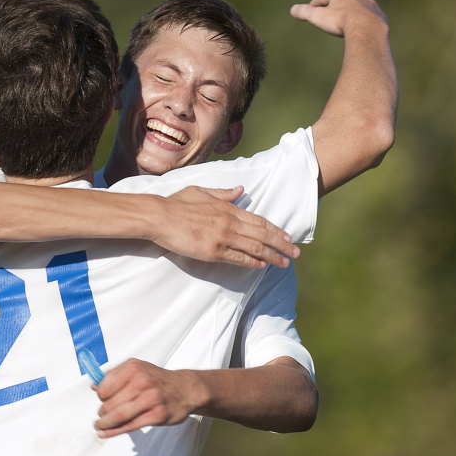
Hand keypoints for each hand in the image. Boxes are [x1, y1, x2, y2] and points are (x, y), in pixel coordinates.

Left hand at [94, 360, 205, 437]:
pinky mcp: (157, 415)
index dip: (100, 397)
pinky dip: (114, 432)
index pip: (105, 387)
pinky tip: (106, 433)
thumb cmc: (158, 380)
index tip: (101, 401)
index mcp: (133, 368)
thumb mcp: (137, 368)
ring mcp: (150, 399)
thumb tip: (94, 386)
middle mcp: (142, 381)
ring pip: (118, 416)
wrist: (185, 389)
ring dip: (104, 424)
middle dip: (102, 413)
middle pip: (110, 404)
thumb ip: (114, 376)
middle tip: (101, 417)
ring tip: (100, 426)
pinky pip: (130, 426)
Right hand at [155, 186, 299, 268]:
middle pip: (262, 235)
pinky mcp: (212, 251)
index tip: (287, 237)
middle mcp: (229, 223)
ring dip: (272, 256)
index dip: (275, 230)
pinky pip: (237, 258)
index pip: (259, 220)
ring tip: (284, 263)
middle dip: (281, 245)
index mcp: (228, 208)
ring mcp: (222, 238)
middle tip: (295, 253)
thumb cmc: (177, 203)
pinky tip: (262, 266)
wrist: (160, 216)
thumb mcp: (202, 191)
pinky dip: (252, 262)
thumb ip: (223, 193)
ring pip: (254, 248)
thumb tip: (240, 190)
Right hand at [290, 0, 387, 37]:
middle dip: (335, 5)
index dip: (315, 3)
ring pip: (358, 6)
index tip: (310, 8)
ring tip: (347, 19)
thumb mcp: (318, 18)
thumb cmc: (340, 22)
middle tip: (329, 12)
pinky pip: (370, 16)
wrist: (367, 29)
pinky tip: (363, 26)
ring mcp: (369, 4)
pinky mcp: (379, 14)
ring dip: (352, 11)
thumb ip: (305, 12)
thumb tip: (292, 9)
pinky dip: (365, 20)